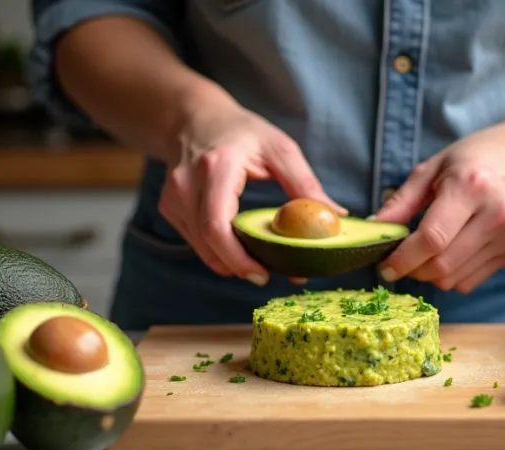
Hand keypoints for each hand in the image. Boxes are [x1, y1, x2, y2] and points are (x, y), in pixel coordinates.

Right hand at [158, 95, 345, 285]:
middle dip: (238, 266)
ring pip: (201, 247)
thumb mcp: (280, 149)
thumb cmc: (240, 132)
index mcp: (217, 167)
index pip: (217, 224)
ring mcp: (173, 198)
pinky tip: (238, 247)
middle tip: (267, 276)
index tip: (262, 274)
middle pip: (208, 242)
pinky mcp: (169, 208)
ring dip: (229, 262)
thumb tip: (335, 216)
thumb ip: (306, 184)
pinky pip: (195, 241)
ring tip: (258, 263)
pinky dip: (217, 251)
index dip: (237, 257)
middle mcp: (187, 184)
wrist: (194, 119)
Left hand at [371, 122, 504, 292]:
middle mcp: (496, 214)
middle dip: (413, 271)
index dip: (403, 259)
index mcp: (471, 187)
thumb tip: (374, 228)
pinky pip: (473, 280)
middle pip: (443, 266)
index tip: (385, 265)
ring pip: (456, 279)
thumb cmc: (480, 155)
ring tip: (423, 256)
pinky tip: (449, 254)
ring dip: (431, 275)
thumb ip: (403, 201)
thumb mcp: (435, 166)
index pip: (432, 239)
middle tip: (400, 261)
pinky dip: (452, 275)